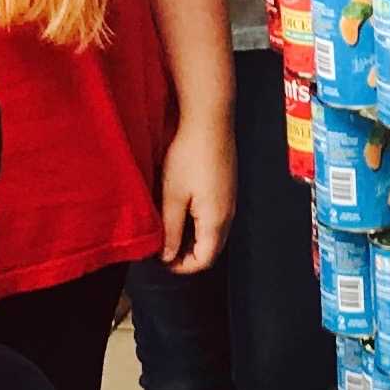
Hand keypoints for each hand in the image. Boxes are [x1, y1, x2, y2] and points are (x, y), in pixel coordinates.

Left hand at [160, 109, 235, 273]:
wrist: (209, 122)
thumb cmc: (189, 156)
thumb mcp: (172, 196)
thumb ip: (171, 230)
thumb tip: (167, 256)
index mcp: (216, 220)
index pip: (204, 260)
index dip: (181, 267)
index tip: (160, 260)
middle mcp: (228, 215)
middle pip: (210, 249)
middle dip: (186, 255)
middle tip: (161, 247)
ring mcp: (229, 201)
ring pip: (212, 233)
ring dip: (191, 238)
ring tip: (167, 229)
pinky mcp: (226, 188)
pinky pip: (214, 217)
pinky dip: (197, 223)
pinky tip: (180, 209)